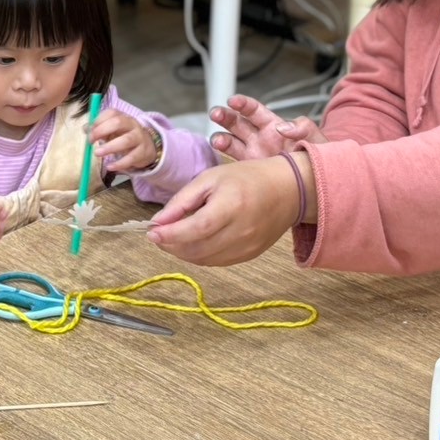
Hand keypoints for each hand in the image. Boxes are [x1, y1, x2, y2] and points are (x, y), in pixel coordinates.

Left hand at [89, 108, 158, 172]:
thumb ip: (99, 129)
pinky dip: (119, 163)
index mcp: (123, 117)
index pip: (111, 113)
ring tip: (97, 153)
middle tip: (91, 141)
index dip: (98, 121)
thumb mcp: (113, 131)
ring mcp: (139, 138)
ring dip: (110, 147)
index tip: (88, 131)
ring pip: (126, 140)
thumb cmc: (125, 137)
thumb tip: (85, 129)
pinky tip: (109, 167)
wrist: (148, 147)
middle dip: (102, 130)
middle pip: (118, 122)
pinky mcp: (143, 152)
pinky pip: (131, 158)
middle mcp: (132, 125)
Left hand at [148, 157, 306, 265]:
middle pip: (198, 249)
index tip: (151, 232)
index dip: (170, 235)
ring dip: (183, 253)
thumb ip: (183, 200)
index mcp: (231, 206)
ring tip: (173, 239)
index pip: (195, 229)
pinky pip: (217, 262)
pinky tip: (192, 244)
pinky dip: (200, 256)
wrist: (287, 190)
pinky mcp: (250, 255)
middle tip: (158, 235)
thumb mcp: (211, 178)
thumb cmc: (246, 178)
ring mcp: (247, 247)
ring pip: (205, 260)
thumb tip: (159, 221)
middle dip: (171, 246)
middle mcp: (240, 231)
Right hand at [209, 95, 325, 160]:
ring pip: (230, 141)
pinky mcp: (249, 170)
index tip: (232, 101)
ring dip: (220, 138)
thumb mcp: (317, 140)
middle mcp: (259, 138)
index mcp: (273, 126)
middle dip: (225, 116)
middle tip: (216, 114)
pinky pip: (233, 163)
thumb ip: (304, 128)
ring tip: (216, 140)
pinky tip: (219, 159)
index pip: (254, 110)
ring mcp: (252, 154)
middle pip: (237, 122)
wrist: (317, 185)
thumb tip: (283, 127)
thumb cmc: (319, 159)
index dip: (243, 104)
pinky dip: (224, 160)